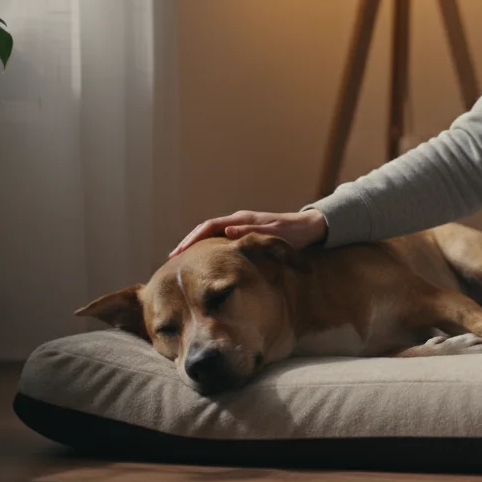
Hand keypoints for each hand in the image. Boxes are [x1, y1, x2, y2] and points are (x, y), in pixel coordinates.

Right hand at [169, 209, 328, 258]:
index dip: (192, 238)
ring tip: (182, 261)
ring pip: (212, 236)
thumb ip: (250, 232)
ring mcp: (241, 227)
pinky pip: (221, 241)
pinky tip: (204, 262)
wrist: (308, 228)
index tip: (178, 251)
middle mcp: (238, 221)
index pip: (209, 226)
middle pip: (206, 230)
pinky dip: (209, 249)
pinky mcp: (245, 235)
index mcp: (242, 219)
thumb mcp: (273, 232)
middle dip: (188, 243)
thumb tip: (226, 232)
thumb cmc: (293, 232)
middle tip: (172, 258)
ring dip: (197, 246)